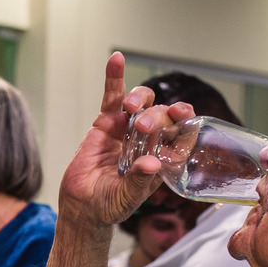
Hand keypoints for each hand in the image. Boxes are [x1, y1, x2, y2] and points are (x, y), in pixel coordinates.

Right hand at [58, 53, 193, 226]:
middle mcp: (149, 141)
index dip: (185, 122)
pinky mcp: (106, 123)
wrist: (82, 207)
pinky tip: (117, 60)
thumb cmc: (109, 206)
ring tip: (130, 108)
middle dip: (157, 116)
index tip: (182, 116)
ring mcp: (128, 129)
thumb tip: (151, 164)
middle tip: (142, 127)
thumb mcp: (127, 198)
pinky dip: (114, 78)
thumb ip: (139, 181)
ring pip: (143, 103)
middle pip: (162, 115)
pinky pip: (113, 97)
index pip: (181, 134)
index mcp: (161, 158)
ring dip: (140, 100)